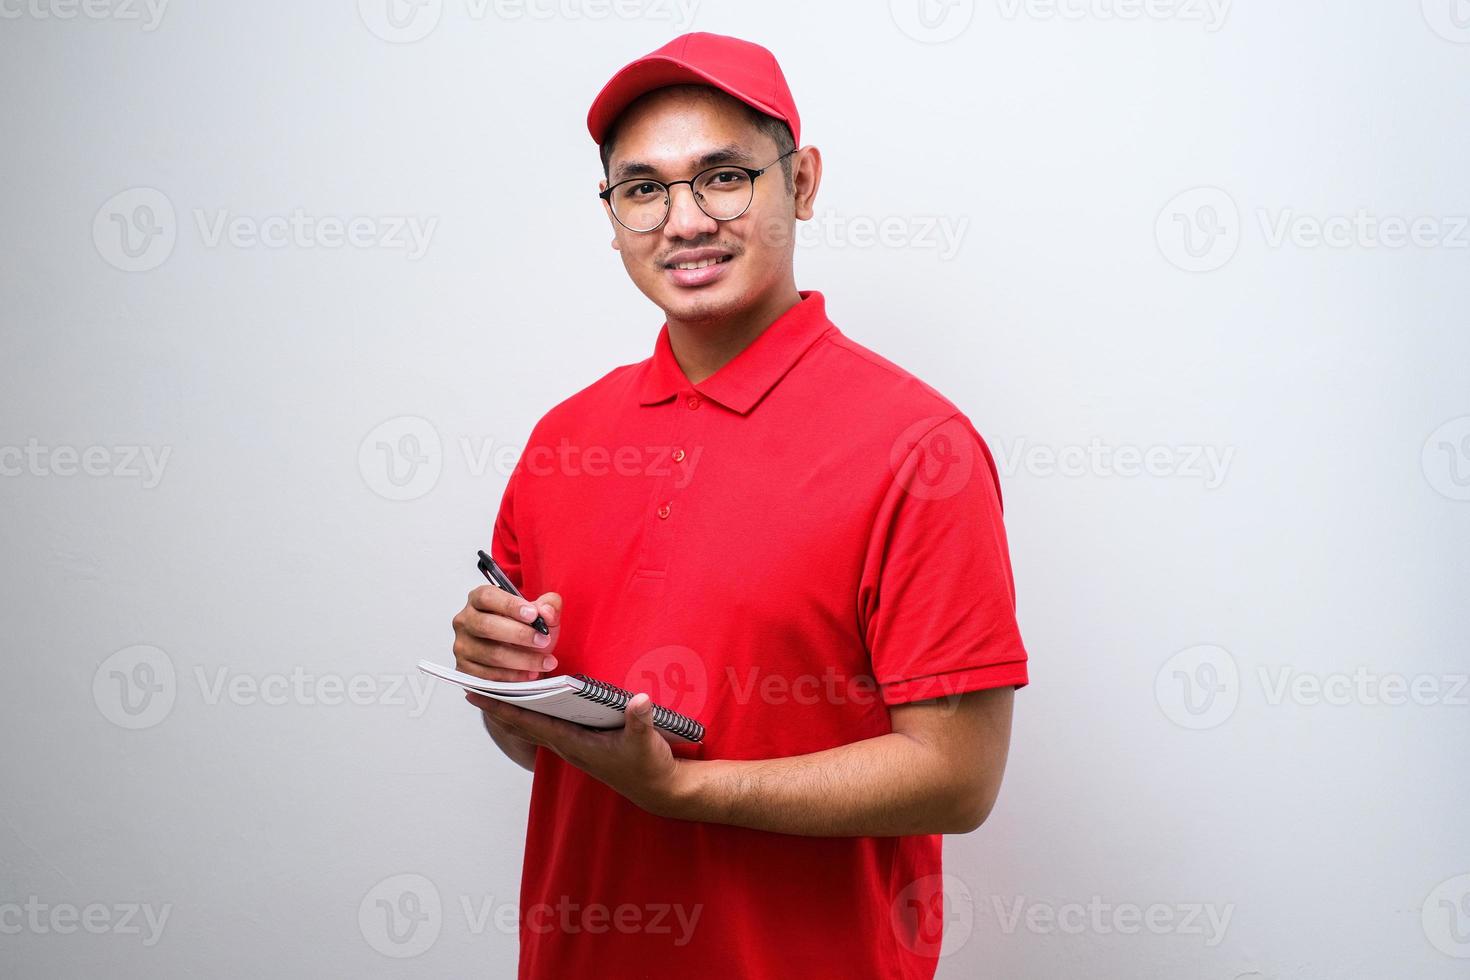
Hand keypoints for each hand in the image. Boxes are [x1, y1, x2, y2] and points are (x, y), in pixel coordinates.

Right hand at [451, 585, 561, 681]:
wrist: (519, 653)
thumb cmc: (524, 628)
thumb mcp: (540, 613)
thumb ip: (548, 606)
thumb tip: (547, 611)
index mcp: (478, 599)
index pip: (487, 597)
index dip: (510, 605)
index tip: (533, 615)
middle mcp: (466, 620)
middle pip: (487, 626)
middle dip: (519, 635)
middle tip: (543, 640)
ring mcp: (463, 645)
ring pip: (491, 654)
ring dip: (522, 660)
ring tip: (545, 661)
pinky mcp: (465, 668)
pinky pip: (489, 675)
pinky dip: (513, 676)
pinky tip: (530, 673)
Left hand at [463, 690, 690, 817]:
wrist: (658, 790)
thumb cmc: (649, 766)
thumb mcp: (648, 742)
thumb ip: (641, 719)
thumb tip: (638, 699)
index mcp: (574, 743)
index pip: (531, 722)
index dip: (503, 707)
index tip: (478, 694)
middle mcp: (567, 746)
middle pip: (523, 724)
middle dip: (498, 707)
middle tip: (472, 689)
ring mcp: (573, 747)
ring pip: (533, 727)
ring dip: (513, 711)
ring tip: (493, 693)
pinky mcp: (581, 746)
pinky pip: (548, 728)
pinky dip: (532, 715)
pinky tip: (530, 703)